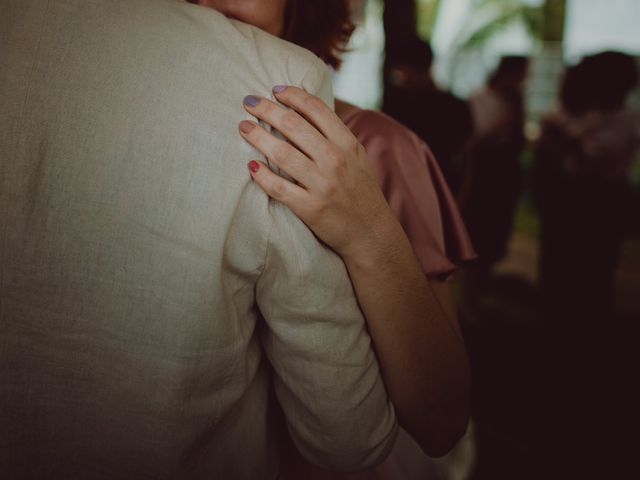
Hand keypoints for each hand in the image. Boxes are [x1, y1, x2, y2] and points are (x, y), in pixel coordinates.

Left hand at [239, 86, 393, 259]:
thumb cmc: (360, 191)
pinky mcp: (309, 208)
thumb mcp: (357, 157)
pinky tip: (250, 165)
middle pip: (293, 125)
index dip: (291, 95)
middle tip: (248, 102)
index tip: (274, 90)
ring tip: (243, 127)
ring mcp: (322, 185)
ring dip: (258, 136)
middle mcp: (334, 160)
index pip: (315, 109)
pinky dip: (260, 175)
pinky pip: (278, 187)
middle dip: (266, 109)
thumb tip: (304, 110)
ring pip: (281, 153)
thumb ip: (335, 135)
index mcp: (347, 143)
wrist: (370, 232)